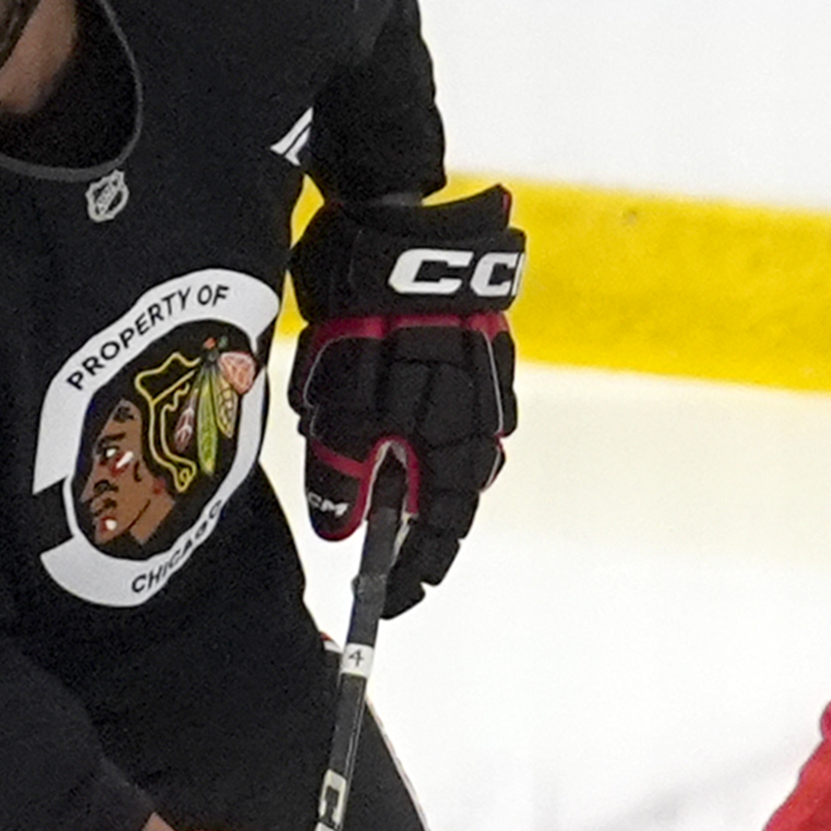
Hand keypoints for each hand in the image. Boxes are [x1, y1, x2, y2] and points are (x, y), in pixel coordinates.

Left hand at [288, 187, 524, 614]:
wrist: (403, 226)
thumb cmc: (370, 319)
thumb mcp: (340, 402)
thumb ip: (343, 471)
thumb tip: (346, 529)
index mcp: (457, 448)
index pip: (442, 534)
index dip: (415, 574)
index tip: (392, 604)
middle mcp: (485, 424)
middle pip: (451, 495)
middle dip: (411, 517)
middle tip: (369, 529)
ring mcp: (490, 385)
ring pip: (451, 449)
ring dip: (412, 462)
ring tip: (368, 455)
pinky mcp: (483, 348)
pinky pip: (453, 407)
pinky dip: (421, 422)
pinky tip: (391, 401)